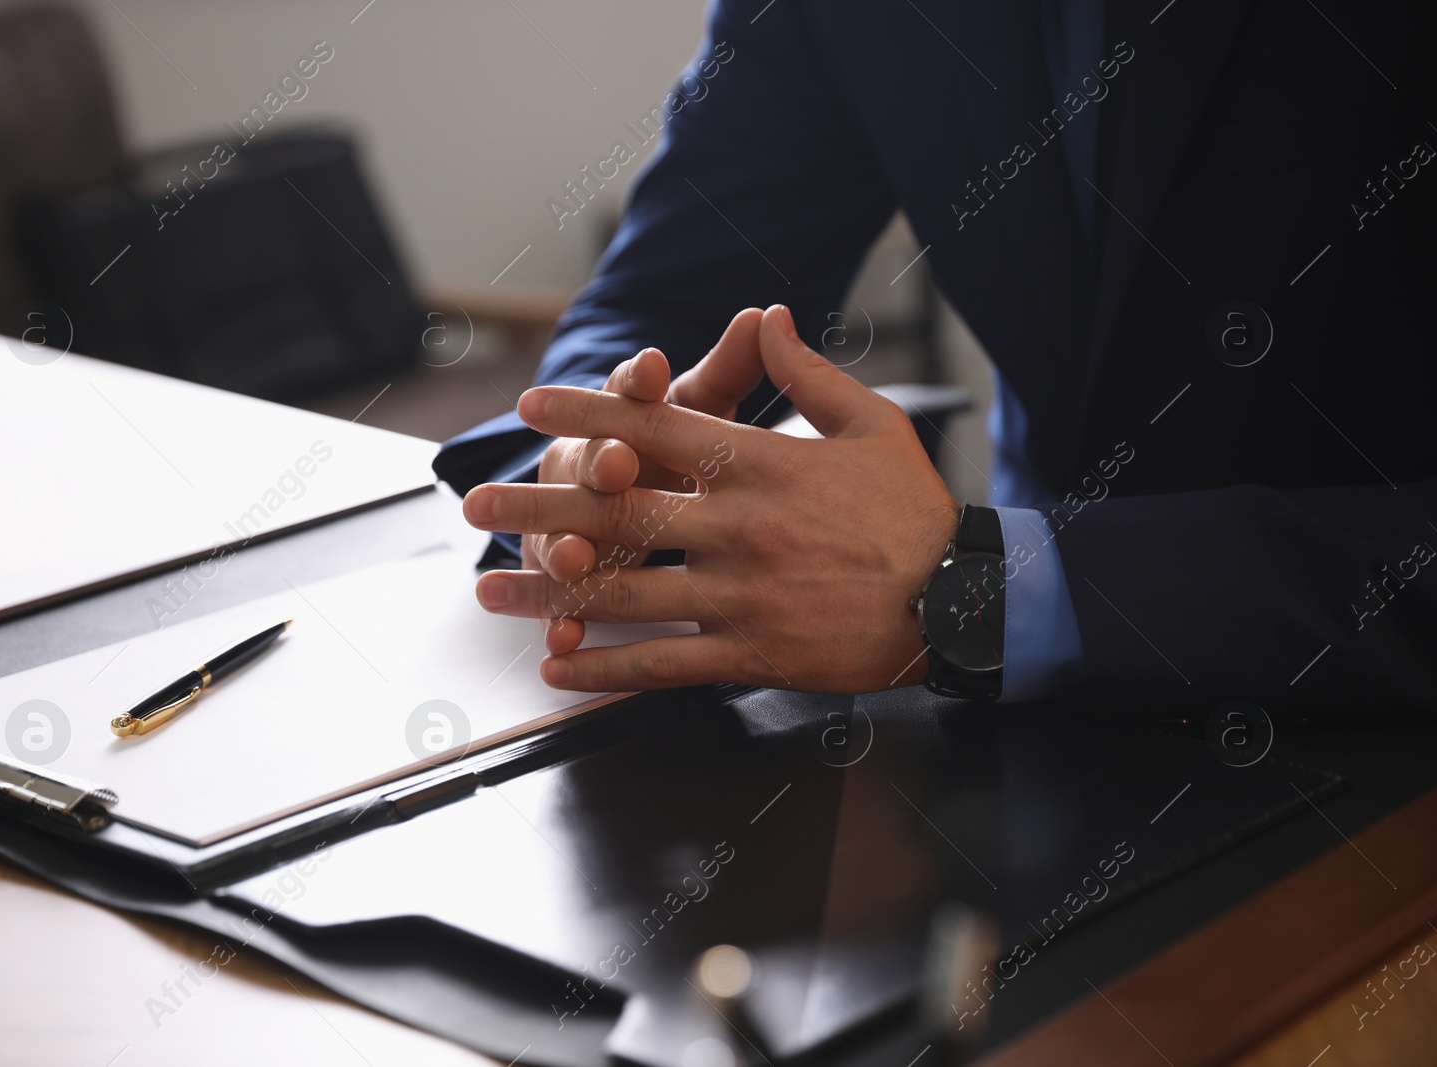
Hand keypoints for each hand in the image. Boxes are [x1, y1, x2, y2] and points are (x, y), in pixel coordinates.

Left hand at [466, 304, 960, 692]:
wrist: (961, 598)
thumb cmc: (913, 507)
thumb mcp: (871, 422)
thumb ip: (807, 371)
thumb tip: (767, 312)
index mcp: (761, 463)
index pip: (658, 429)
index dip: (588, 415)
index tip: (531, 406)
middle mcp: (739, 525)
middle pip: (619, 512)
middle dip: (538, 508)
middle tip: (475, 507)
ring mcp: (742, 593)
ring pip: (626, 591)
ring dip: (550, 593)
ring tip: (489, 590)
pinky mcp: (753, 652)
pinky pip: (667, 663)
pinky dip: (608, 668)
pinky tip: (559, 667)